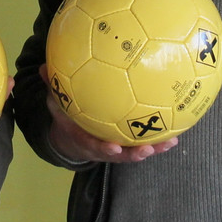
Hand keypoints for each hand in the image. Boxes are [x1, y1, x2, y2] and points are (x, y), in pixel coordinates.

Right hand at [40, 64, 178, 162]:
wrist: (71, 139)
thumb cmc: (67, 117)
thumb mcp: (56, 103)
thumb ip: (53, 87)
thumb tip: (44, 67)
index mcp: (85, 139)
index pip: (93, 145)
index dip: (104, 148)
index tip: (114, 147)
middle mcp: (104, 147)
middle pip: (121, 154)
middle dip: (134, 154)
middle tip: (148, 150)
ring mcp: (118, 147)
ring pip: (136, 150)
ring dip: (154, 148)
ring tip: (171, 142)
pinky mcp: (129, 143)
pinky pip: (144, 141)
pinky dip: (159, 137)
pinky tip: (177, 130)